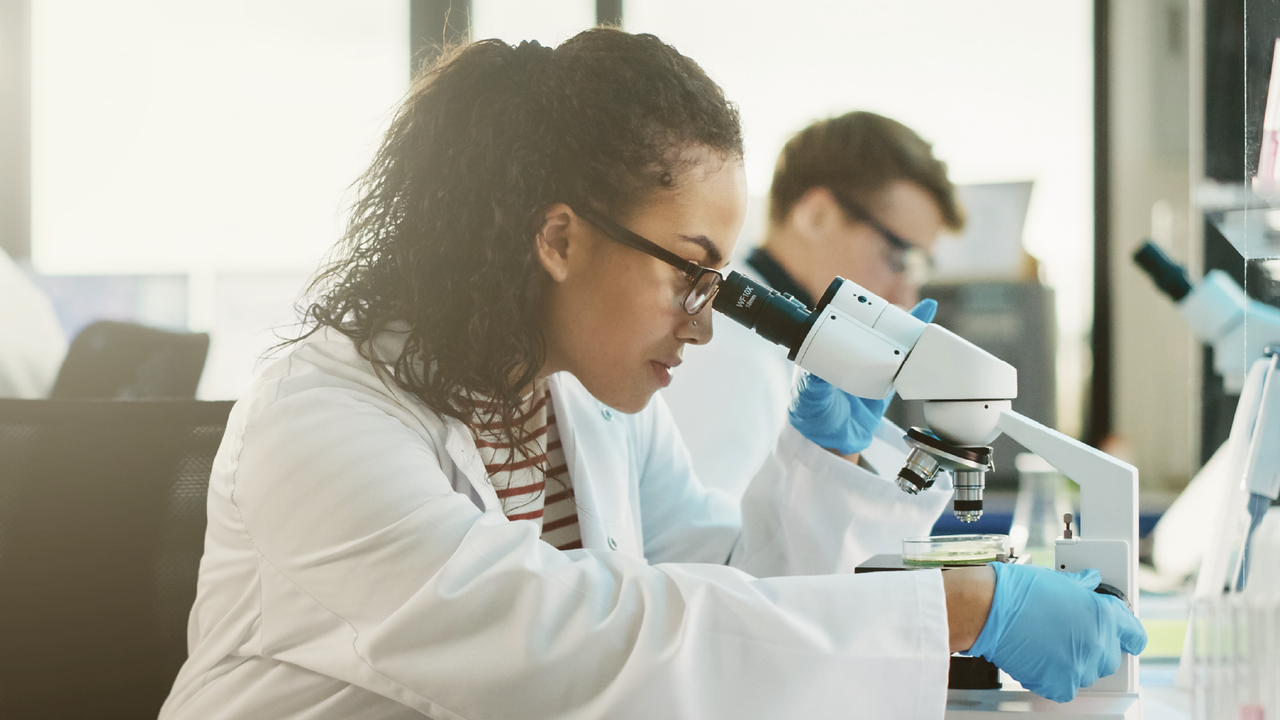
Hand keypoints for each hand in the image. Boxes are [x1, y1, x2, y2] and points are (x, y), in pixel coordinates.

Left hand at [787, 299, 936, 454]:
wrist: (832, 443)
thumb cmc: (812, 417)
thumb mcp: (809, 400)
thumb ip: (812, 387)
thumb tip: (814, 371)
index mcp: (828, 352)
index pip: (843, 324)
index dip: (856, 312)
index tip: (867, 303)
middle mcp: (850, 355)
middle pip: (871, 330)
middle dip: (888, 316)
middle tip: (902, 307)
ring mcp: (869, 368)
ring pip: (890, 344)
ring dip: (907, 331)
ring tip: (925, 313)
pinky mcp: (885, 382)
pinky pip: (902, 364)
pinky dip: (916, 354)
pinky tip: (929, 342)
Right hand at [966, 563, 1147, 702]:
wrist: (988, 609)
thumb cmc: (1017, 591)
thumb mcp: (1058, 580)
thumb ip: (1082, 587)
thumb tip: (1088, 583)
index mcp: (1104, 616)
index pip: (1134, 634)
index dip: (1126, 632)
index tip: (1121, 633)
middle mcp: (1098, 644)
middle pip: (1110, 655)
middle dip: (1093, 645)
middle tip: (1069, 633)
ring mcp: (1080, 667)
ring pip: (1087, 672)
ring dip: (1074, 662)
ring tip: (1048, 643)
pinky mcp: (1059, 684)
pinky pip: (1066, 687)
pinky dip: (1055, 676)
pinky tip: (1040, 657)